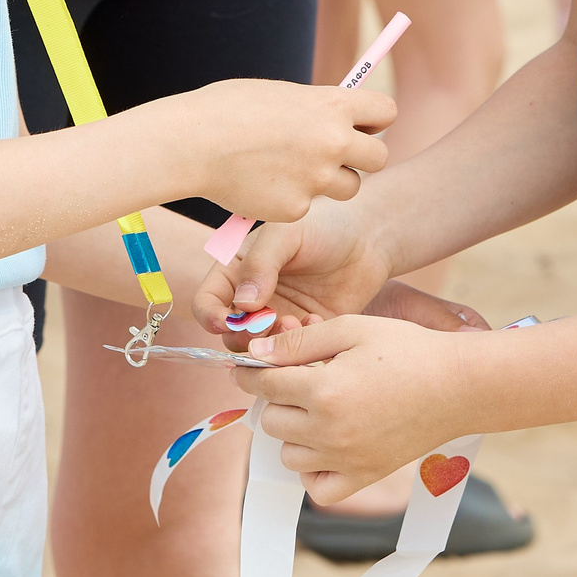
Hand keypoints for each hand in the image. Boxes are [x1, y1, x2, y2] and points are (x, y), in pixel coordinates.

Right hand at [155, 78, 392, 222]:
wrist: (191, 143)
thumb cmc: (226, 110)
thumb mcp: (280, 95)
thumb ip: (313, 108)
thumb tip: (333, 116)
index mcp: (331, 105)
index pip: (386, 111)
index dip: (374, 120)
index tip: (359, 125)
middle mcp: (333, 142)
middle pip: (380, 158)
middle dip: (362, 158)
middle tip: (337, 157)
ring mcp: (317, 179)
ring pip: (349, 188)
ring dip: (330, 184)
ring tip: (293, 170)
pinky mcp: (297, 210)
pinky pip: (307, 207)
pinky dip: (291, 200)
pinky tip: (262, 185)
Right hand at [193, 198, 399, 336]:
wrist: (368, 235)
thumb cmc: (323, 223)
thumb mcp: (286, 233)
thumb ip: (260, 264)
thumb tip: (241, 305)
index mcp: (236, 272)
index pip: (207, 303)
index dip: (210, 317)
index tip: (227, 322)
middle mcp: (252, 300)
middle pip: (231, 335)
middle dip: (246, 336)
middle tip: (271, 322)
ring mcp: (279, 318)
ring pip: (261, 350)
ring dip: (273, 345)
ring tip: (297, 322)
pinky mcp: (307, 333)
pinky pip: (294, 353)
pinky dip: (301, 346)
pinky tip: (317, 322)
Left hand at [236, 314, 473, 502]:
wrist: (458, 385)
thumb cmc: (407, 349)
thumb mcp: (352, 328)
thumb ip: (299, 341)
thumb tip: (254, 353)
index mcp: (324, 390)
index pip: (263, 384)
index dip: (251, 370)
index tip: (248, 365)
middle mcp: (329, 431)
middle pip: (270, 420)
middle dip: (277, 397)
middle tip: (300, 380)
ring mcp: (346, 459)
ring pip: (288, 454)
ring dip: (293, 431)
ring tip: (318, 409)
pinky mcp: (364, 476)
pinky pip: (316, 487)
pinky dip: (312, 470)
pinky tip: (325, 444)